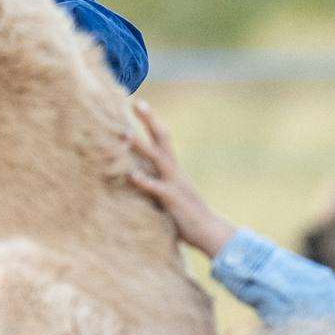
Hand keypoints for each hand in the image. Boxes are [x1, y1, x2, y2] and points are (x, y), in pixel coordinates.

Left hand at [125, 101, 237, 258]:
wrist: (211, 232)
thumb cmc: (186, 215)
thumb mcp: (169, 194)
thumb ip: (153, 182)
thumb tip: (133, 175)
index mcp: (173, 168)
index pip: (161, 138)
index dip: (150, 121)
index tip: (138, 103)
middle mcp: (174, 170)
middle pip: (162, 138)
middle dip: (149, 120)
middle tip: (135, 102)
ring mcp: (174, 183)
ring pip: (156, 158)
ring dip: (140, 146)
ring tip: (123, 134)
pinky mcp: (172, 199)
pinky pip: (156, 188)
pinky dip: (143, 180)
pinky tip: (131, 175)